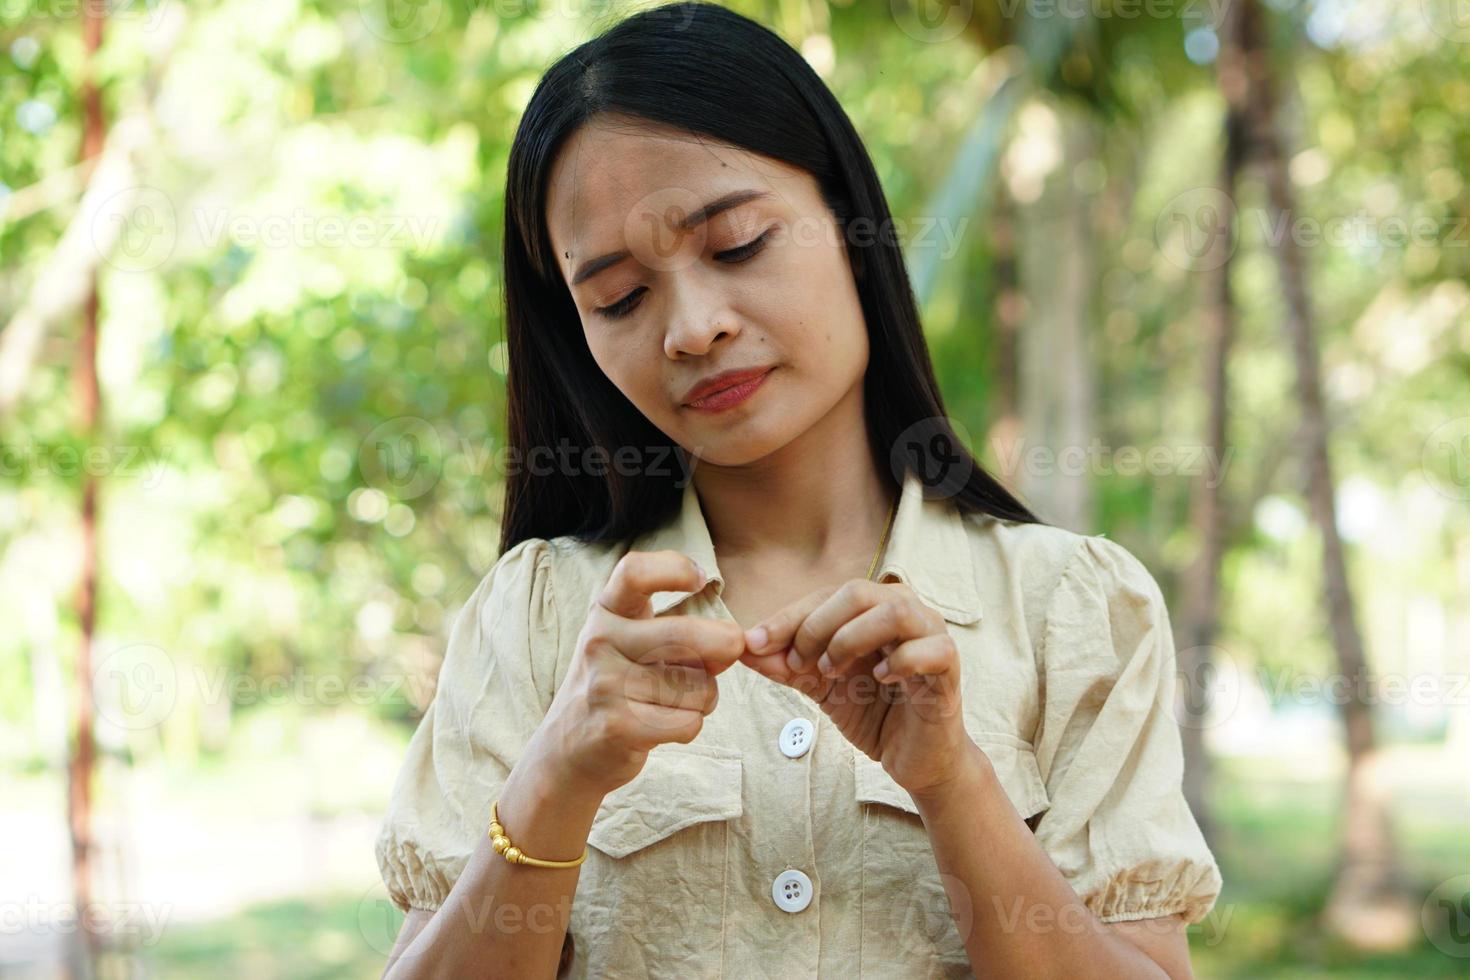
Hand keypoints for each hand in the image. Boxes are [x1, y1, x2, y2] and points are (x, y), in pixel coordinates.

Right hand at [533, 550, 745, 799]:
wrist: (569, 748)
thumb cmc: (617, 685)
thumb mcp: (632, 643)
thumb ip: (680, 635)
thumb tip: (734, 641)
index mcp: (606, 612)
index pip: (634, 572)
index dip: (673, 568)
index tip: (699, 579)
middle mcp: (601, 642)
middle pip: (685, 633)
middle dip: (724, 645)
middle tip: (731, 650)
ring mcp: (606, 684)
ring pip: (696, 686)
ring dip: (703, 698)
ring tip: (675, 702)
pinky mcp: (618, 726)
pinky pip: (689, 722)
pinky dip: (690, 727)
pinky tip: (664, 726)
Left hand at [738, 578, 971, 797]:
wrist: (914, 760)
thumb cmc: (874, 713)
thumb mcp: (820, 686)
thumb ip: (787, 665)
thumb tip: (744, 648)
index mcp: (873, 608)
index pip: (826, 595)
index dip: (788, 616)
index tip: (755, 643)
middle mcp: (905, 611)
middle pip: (858, 591)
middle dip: (816, 626)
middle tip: (799, 664)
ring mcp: (932, 636)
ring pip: (895, 610)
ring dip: (852, 639)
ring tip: (832, 671)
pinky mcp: (950, 668)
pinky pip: (930, 648)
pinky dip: (899, 661)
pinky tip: (878, 680)